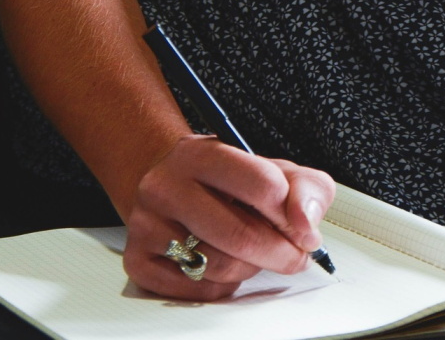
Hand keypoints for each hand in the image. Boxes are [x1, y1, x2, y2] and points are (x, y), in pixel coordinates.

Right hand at [122, 134, 335, 300]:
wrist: (170, 186)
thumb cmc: (228, 183)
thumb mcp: (273, 170)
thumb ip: (305, 189)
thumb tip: (305, 224)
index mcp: (201, 154)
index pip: (262, 185)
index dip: (292, 215)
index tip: (300, 227)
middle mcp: (166, 186)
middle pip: (241, 236)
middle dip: (281, 254)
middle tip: (294, 255)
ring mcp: (147, 224)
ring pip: (220, 266)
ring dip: (250, 268)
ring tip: (250, 252)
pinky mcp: (139, 260)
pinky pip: (198, 289)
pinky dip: (222, 284)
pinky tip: (221, 262)